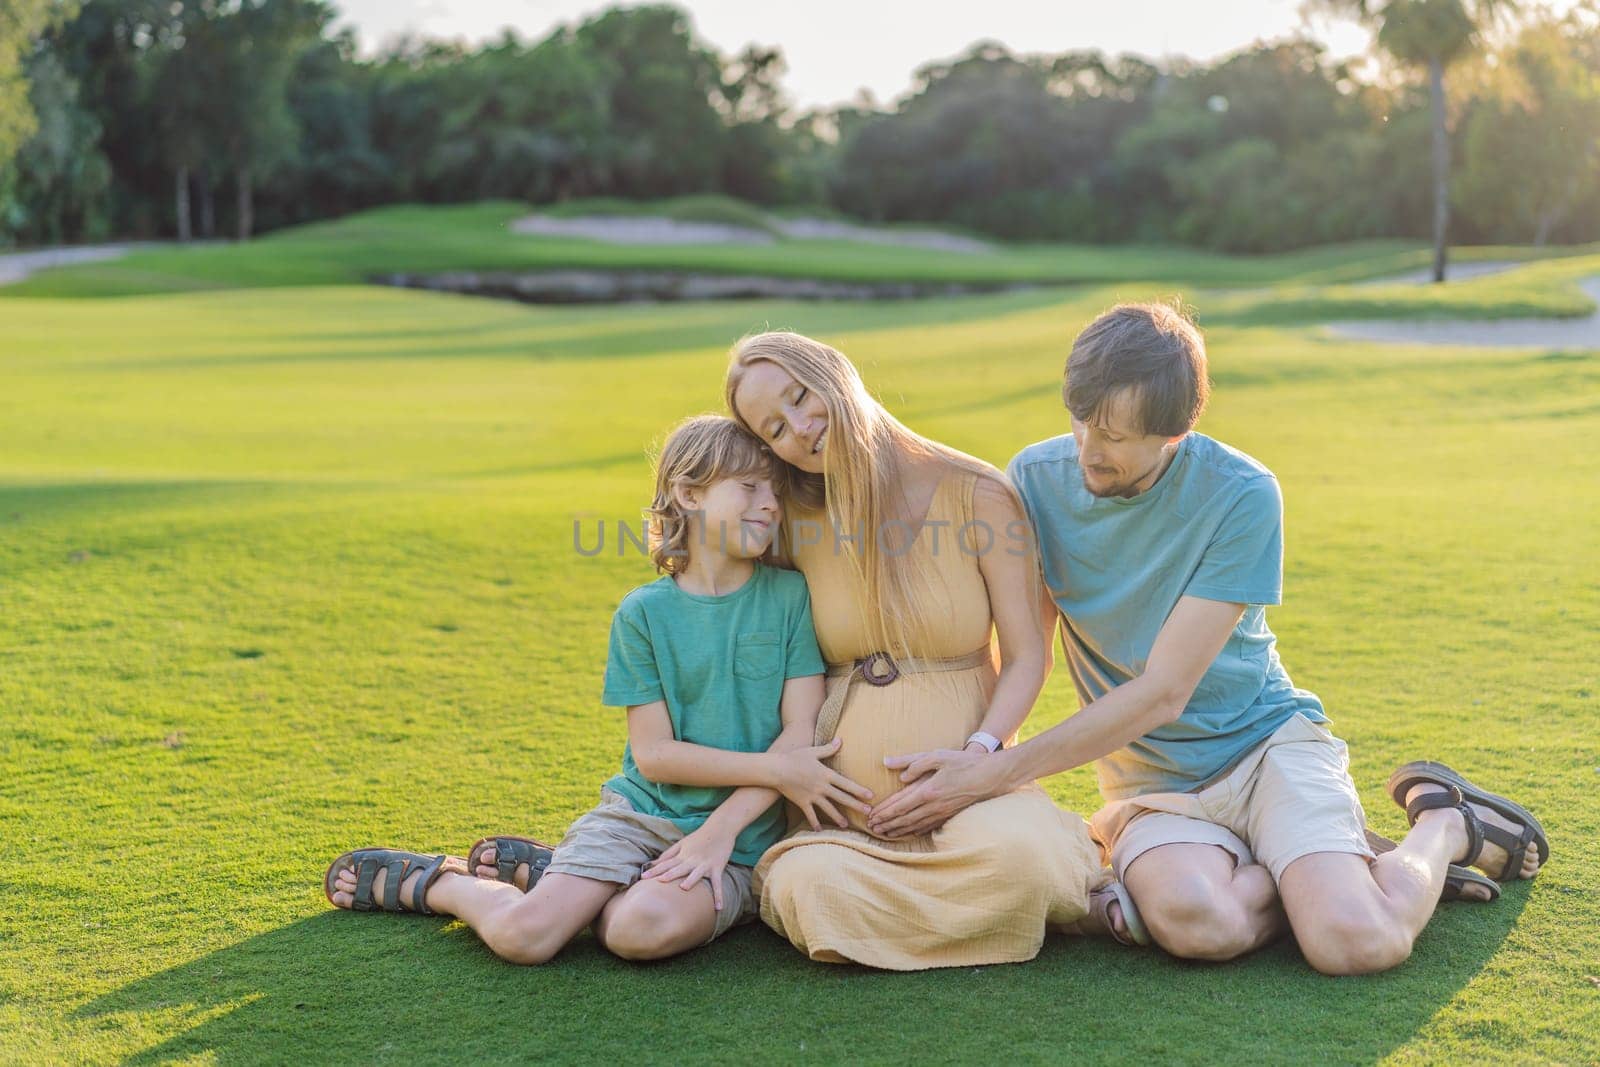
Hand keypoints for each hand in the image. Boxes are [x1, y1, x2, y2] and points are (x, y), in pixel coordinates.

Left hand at [641, 823, 736, 909]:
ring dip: (691, 880)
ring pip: (697, 873)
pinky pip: (717, 883)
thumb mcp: (682, 843)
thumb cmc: (699, 837)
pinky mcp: (717, 868)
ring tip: (684, 887)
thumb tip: (653, 863)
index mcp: (683, 855)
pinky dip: (718, 895)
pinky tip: (718, 907)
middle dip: (669, 875)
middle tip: (658, 882)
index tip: (643, 877)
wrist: (720, 828)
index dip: (654, 870)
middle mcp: (693, 860)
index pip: (666, 863)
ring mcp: (705, 864)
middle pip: (679, 868)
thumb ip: (668, 854)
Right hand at [773, 738, 874, 830]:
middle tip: (869, 812)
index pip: (846, 784)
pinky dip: (815, 823)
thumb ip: (828, 748)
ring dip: (838, 818)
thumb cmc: (794, 757)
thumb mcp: (813, 751)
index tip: (870, 796)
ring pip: (828, 809)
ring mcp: (812, 796)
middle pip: (842, 798)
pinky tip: (819, 830)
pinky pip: (810, 815)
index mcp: (826, 774)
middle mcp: (821, 787)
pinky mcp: (802, 802)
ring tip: (847, 825)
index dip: (859, 790)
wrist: (776, 769)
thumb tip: (840, 739)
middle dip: (856, 805)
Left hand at [867, 747, 1003, 837]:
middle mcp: (933, 805)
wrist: (991, 777)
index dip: (884, 812)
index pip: (899, 805)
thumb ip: (914, 762)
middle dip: (886, 824)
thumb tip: (895, 771)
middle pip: (904, 819)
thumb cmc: (964, 763)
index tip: (872, 817)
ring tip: (884, 833)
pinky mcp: (949, 815)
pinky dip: (914, 831)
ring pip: (915, 825)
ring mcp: (942, 813)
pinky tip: (908, 832)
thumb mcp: (938, 756)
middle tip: (872, 828)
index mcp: (928, 790)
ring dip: (898, 830)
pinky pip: (928, 826)